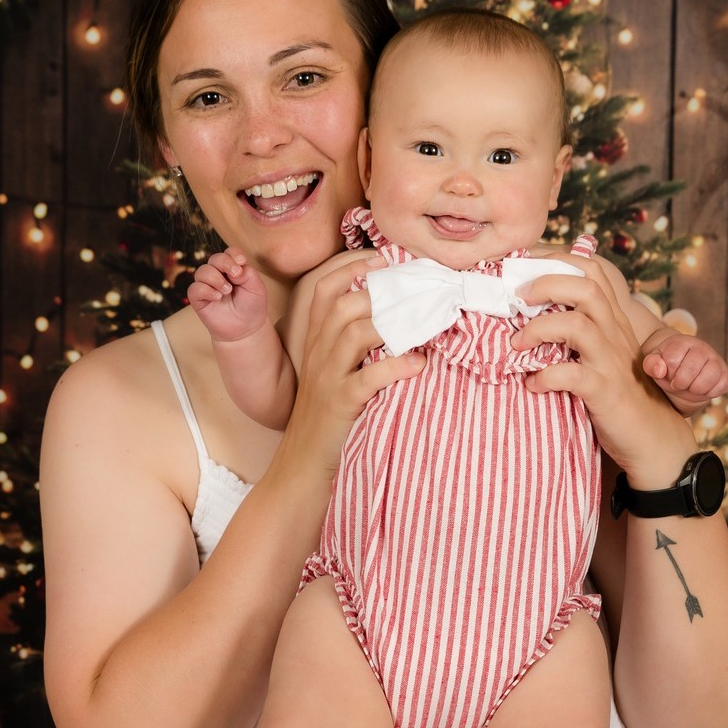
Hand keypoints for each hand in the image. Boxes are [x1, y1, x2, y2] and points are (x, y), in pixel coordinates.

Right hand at [187, 248, 268, 343]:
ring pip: (202, 271)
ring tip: (227, 291)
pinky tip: (217, 297)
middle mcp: (218, 274)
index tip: (242, 264)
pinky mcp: (198, 300)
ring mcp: (207, 286)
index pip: (229, 252)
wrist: (245, 329)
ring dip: (216, 279)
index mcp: (232, 268)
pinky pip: (194, 289)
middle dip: (224, 263)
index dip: (234, 255)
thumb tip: (233, 269)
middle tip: (235, 276)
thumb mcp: (256, 287)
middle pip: (214, 258)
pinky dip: (206, 290)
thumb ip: (247, 273)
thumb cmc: (251, 306)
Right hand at [280, 258, 426, 479]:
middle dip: (383, 289)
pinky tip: (419, 365)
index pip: (325, 288)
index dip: (353, 265)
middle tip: (419, 286)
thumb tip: (399, 319)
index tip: (386, 257)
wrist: (301, 470)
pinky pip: (366, 379)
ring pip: (353, 332)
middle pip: (343, 302)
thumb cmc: (328, 421)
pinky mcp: (339, 405)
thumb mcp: (334, 375)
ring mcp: (327, 378)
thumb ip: (356, 348)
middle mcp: (318, 353)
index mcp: (317, 342)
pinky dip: (396, 368)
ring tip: (425, 320)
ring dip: (392, 322)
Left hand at [510, 267, 695, 485]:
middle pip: (587, 288)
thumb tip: (530, 309)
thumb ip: (579, 328)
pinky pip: (572, 375)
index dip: (558, 260)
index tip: (525, 269)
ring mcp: (611, 361)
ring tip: (518, 344)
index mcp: (612, 320)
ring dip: (539, 329)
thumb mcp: (602, 351)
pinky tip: (533, 384)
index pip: (594, 272)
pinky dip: (545, 376)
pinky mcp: (605, 392)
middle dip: (546, 284)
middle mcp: (614, 333)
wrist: (652, 436)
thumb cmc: (619, 391)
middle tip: (517, 299)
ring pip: (577, 325)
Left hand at [640, 328, 727, 412]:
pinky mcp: (725, 375)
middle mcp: (702, 348)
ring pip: (708, 378)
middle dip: (680, 382)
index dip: (667, 373)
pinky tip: (700, 389)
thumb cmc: (667, 371)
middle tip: (677, 383)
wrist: (683, 381)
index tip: (667, 374)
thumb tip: (660, 370)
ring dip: (694, 389)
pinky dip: (708, 393)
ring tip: (689, 386)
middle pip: (691, 369)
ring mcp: (716, 360)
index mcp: (682, 342)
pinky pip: (720, 387)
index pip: (672, 360)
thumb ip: (651, 364)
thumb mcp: (654, 366)